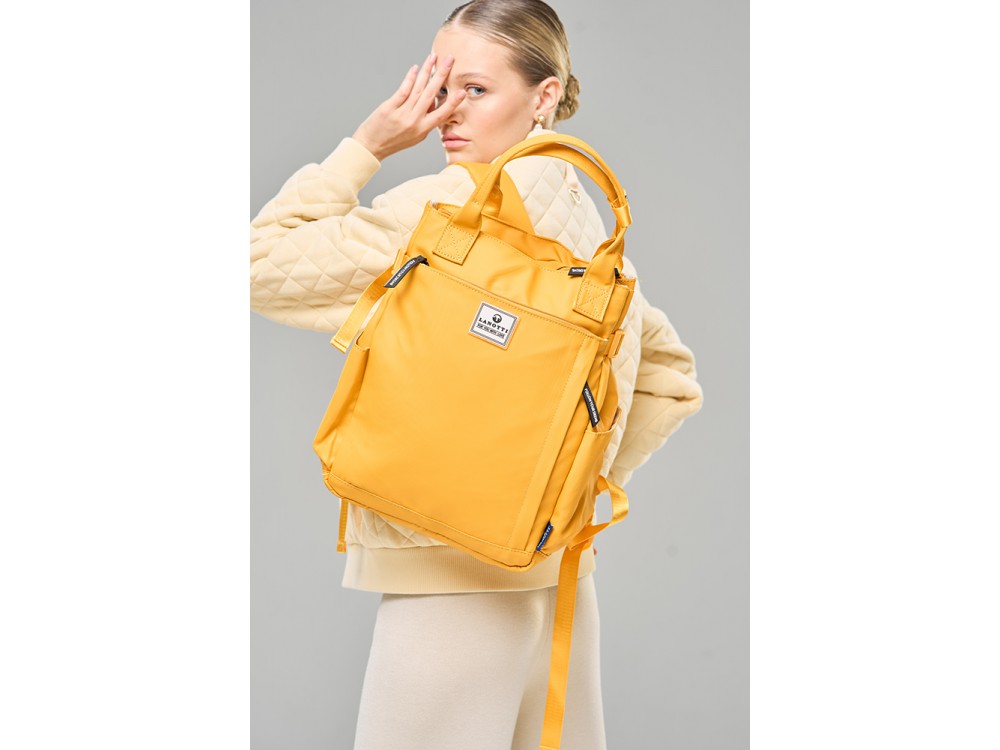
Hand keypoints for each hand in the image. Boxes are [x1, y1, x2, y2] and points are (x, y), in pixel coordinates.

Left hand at [351, 52, 466, 161]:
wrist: (371, 146)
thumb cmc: (395, 140)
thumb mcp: (416, 136)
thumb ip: (426, 121)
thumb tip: (433, 102)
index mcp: (423, 129)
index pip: (442, 114)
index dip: (452, 103)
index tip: (462, 92)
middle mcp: (414, 121)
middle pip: (431, 94)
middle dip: (441, 75)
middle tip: (450, 60)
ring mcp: (401, 114)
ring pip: (418, 89)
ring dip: (427, 70)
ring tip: (433, 57)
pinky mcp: (389, 108)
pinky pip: (403, 91)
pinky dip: (410, 78)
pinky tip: (416, 68)